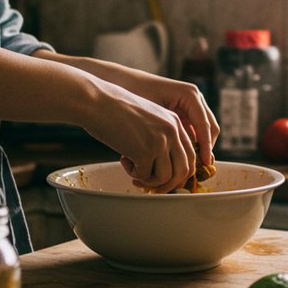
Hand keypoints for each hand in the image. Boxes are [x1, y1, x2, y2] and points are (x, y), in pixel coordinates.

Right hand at [83, 81, 197, 192]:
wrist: (97, 102)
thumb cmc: (116, 111)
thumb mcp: (148, 119)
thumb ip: (161, 136)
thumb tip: (166, 167)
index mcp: (175, 122)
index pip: (190, 155)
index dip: (180, 172)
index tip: (167, 179)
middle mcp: (172, 131)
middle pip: (184, 170)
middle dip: (169, 184)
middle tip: (152, 185)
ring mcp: (160, 141)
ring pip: (166, 177)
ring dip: (150, 181)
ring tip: (135, 171)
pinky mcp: (145, 151)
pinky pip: (145, 176)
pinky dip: (134, 174)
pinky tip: (124, 160)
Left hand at [115, 72, 219, 167]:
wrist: (124, 82)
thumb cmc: (135, 93)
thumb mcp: (153, 111)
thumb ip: (170, 130)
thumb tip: (185, 154)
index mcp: (190, 95)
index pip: (205, 125)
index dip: (206, 146)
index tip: (206, 163)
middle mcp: (195, 99)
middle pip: (210, 129)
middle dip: (206, 149)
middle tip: (198, 169)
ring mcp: (191, 105)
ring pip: (204, 132)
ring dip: (199, 148)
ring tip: (189, 166)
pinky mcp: (184, 112)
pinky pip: (193, 131)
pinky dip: (191, 144)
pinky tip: (180, 157)